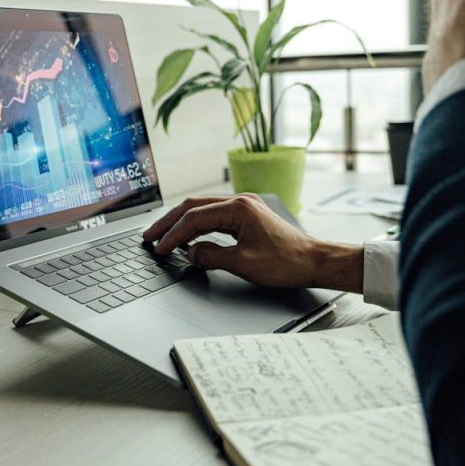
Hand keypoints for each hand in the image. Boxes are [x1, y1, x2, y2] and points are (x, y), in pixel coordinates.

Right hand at [141, 194, 363, 292]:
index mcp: (239, 208)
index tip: (159, 249)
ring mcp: (245, 207)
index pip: (194, 218)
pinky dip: (197, 226)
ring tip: (162, 236)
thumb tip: (191, 254)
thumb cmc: (287, 262)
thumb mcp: (244, 264)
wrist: (315, 262)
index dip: (173, 235)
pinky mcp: (248, 217)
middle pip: (194, 207)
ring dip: (181, 223)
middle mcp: (241, 202)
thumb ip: (212, 256)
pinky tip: (189, 236)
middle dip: (169, 223)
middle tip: (149, 237)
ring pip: (203, 210)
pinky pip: (215, 216)